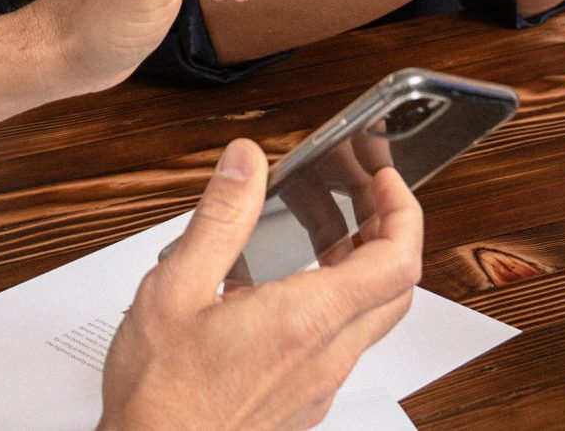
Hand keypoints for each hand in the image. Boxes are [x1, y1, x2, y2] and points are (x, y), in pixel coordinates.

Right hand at [99, 140, 420, 430]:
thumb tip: (246, 164)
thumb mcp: (176, 287)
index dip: (403, 209)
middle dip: (385, 226)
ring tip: (314, 221)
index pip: (397, 260)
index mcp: (306, 320)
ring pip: (366, 314)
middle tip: (359, 191)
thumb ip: (220, 218)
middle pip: (394, 286)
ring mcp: (318, 383)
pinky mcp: (302, 400)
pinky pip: (337, 340)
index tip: (383, 177)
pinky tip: (281, 281)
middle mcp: (326, 356)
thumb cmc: (161, 395)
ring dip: (354, 260)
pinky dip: (328, 296)